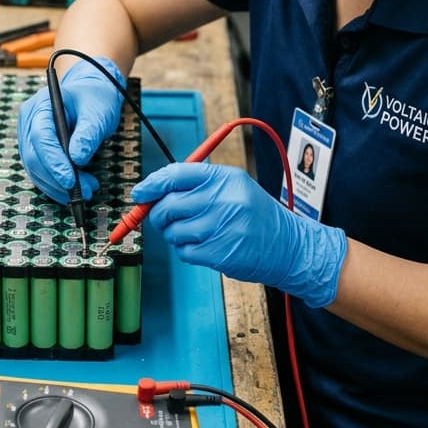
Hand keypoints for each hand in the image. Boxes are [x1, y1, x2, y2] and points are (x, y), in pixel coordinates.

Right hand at [18, 56, 125, 203]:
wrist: (91, 95)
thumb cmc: (95, 99)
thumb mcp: (99, 112)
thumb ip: (88, 134)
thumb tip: (78, 159)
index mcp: (41, 105)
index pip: (40, 136)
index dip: (54, 162)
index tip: (71, 181)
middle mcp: (29, 121)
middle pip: (33, 156)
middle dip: (57, 179)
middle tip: (84, 192)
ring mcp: (29, 137)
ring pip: (35, 169)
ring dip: (58, 186)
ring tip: (87, 191)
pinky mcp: (35, 150)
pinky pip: (40, 172)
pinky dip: (56, 185)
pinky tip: (76, 190)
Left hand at [131, 162, 346, 307]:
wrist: (288, 246)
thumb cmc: (255, 215)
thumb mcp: (234, 187)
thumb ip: (197, 185)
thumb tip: (153, 190)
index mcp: (225, 178)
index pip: (177, 174)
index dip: (152, 184)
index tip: (139, 193)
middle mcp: (224, 200)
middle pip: (169, 204)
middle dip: (159, 214)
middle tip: (164, 219)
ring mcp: (222, 228)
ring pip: (173, 231)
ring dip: (175, 235)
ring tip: (194, 233)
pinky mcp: (220, 253)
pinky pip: (184, 251)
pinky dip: (187, 251)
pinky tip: (204, 246)